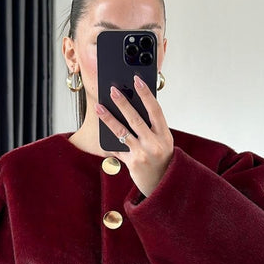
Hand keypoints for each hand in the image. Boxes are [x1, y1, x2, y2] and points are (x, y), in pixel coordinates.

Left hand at [95, 75, 173, 197]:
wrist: (162, 183)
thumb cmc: (161, 158)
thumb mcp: (162, 141)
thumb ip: (151, 126)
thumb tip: (132, 106)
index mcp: (164, 135)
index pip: (155, 110)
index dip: (146, 94)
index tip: (137, 80)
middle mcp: (154, 144)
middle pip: (136, 119)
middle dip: (123, 103)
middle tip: (112, 90)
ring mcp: (143, 154)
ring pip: (122, 132)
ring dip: (109, 118)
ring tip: (99, 107)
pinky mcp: (132, 163)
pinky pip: (117, 147)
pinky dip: (108, 139)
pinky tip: (99, 129)